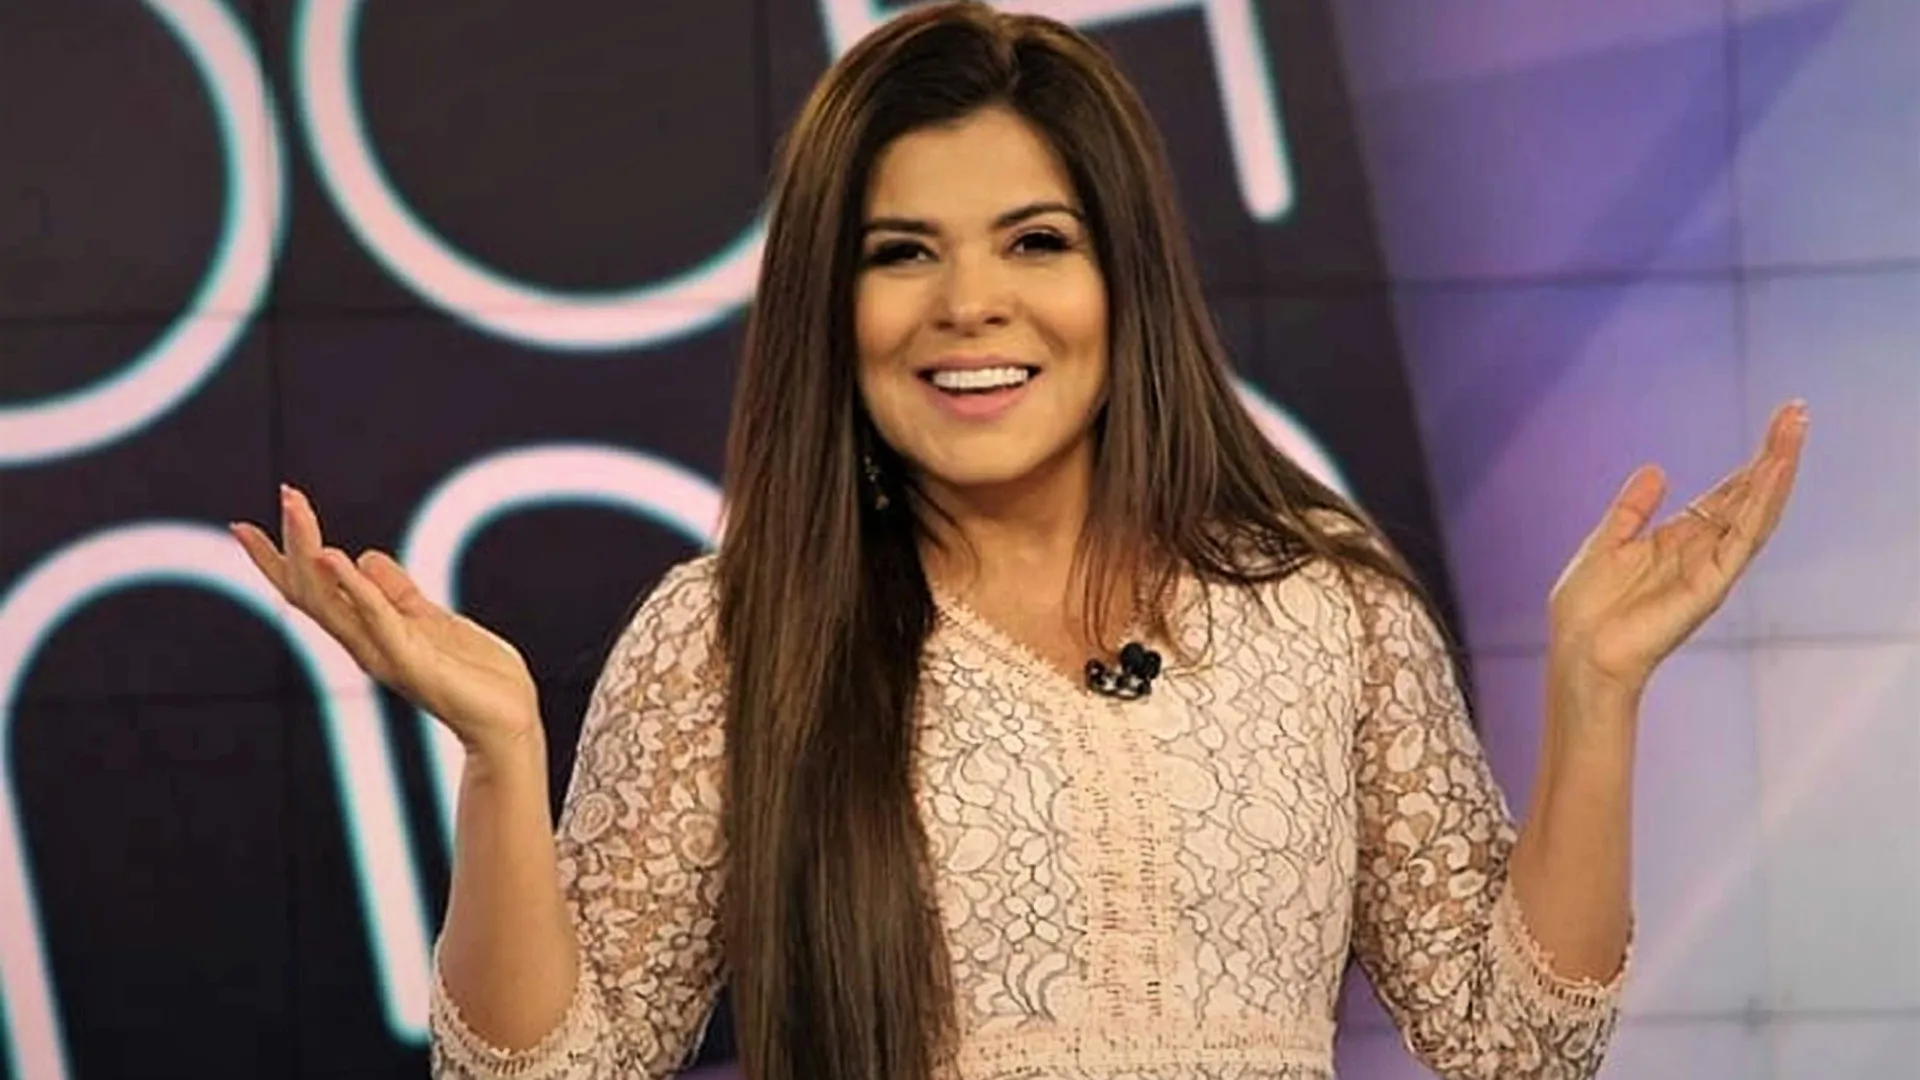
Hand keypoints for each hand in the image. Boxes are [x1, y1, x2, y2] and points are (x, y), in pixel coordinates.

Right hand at [231, 484, 541, 755]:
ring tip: (295, 510)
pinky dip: (353, 587)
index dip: (278, 559)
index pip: (311, 590)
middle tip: (284, 495)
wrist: (509, 720)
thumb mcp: (432, 619)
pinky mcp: (411, 661)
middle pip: (309, 592)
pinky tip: (334, 557)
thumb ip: (397, 592)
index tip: (242, 527)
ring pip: (330, 600)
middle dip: (291, 544)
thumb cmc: (476, 675)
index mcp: (370, 631)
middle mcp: (366, 644)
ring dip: (311, 550)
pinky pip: (375, 618)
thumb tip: (362, 556)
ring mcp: (383, 654)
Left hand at [1547, 400, 1808, 699]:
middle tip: (1797, 412)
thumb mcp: (1606, 542)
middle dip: (1773, 455)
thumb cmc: (1587, 610)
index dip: (1749, 463)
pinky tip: (1773, 473)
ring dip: (1776, 471)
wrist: (1579, 653)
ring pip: (1754, 512)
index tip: (1775, 425)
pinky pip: (1742, 540)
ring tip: (1794, 430)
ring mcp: (1710, 567)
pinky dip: (1760, 506)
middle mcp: (1701, 551)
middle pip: (1748, 496)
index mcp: (1678, 540)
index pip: (1726, 495)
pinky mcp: (1711, 584)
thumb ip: (1632, 509)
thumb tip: (1657, 469)